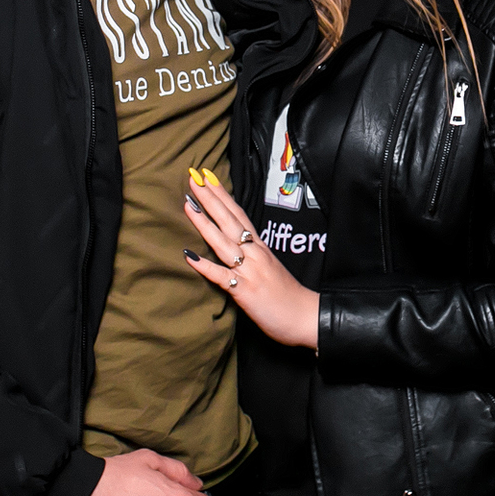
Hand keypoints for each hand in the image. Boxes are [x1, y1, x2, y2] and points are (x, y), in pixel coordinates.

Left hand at [182, 168, 319, 349]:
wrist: (306, 317)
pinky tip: (188, 255)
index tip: (208, 178)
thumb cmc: (288, 297)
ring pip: (223, 242)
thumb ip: (254, 257)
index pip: (239, 215)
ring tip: (188, 204)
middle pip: (230, 221)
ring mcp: (250, 271)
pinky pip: (221, 276)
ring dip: (204, 223)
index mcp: (261, 248)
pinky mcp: (245, 292)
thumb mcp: (271, 269)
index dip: (223, 196)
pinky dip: (204, 266)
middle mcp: (255, 254)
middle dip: (210, 199)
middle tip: (194, 177)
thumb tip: (238, 247)